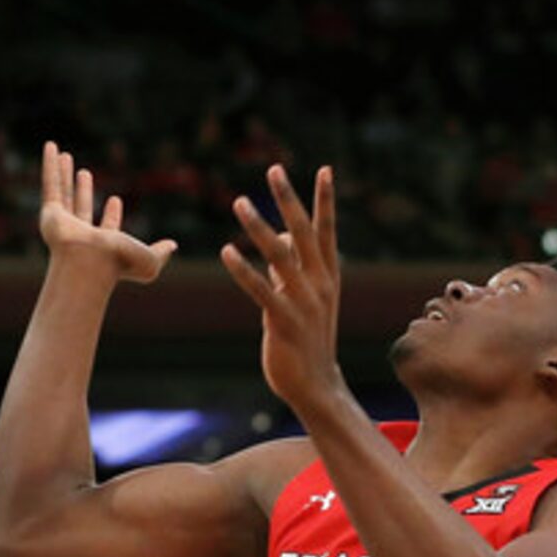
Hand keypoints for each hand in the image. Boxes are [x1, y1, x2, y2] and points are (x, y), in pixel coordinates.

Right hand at [38, 141, 176, 282]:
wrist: (90, 262)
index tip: (116, 200)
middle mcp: (81, 234)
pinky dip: (50, 165)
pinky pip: (50, 183)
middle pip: (81, 207)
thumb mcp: (148, 261)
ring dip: (64, 173)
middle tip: (85, 173)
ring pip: (64, 192)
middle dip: (83, 190)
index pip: (107, 227)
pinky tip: (50, 147)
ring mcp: (63, 223)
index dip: (112, 215)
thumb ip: (160, 253)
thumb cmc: (119, 262)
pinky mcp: (50, 212)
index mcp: (103, 245)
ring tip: (65, 156)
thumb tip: (173, 246)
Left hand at [220, 164, 346, 414]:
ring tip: (239, 202)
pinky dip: (244, 270)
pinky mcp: (284, 322)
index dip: (326, 201)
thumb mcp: (306, 300)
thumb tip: (282, 239)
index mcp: (328, 278)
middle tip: (275, 169)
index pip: (327, 231)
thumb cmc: (308, 341)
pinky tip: (227, 251)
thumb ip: (293, 268)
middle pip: (305, 233)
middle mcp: (320, 285)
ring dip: (259, 227)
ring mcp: (304, 304)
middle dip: (289, 199)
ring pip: (280, 256)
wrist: (316, 386)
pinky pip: (262, 290)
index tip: (326, 170)